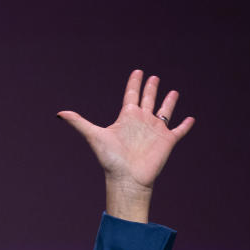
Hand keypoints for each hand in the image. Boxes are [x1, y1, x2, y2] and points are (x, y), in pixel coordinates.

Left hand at [58, 70, 194, 221]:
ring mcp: (155, 131)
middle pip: (147, 100)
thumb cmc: (110, 159)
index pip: (131, 95)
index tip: (138, 71)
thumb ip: (78, 122)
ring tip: (173, 92)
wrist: (127, 178)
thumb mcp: (94, 136)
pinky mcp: (168, 141)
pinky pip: (179, 130)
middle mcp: (141, 122)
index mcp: (126, 118)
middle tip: (153, 77)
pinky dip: (185, 125)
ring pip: (164, 112)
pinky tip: (190, 119)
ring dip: (169, 102)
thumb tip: (59, 113)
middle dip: (150, 88)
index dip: (134, 83)